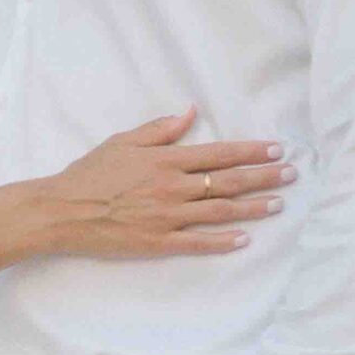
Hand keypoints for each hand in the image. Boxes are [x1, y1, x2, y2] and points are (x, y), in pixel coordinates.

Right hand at [39, 111, 291, 257]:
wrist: (62, 210)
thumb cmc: (90, 173)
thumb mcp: (123, 141)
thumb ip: (160, 129)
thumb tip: (191, 112)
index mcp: (165, 160)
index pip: (219, 154)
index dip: (251, 151)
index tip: (277, 149)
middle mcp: (172, 187)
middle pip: (228, 182)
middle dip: (264, 177)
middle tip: (292, 174)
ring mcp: (167, 217)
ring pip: (220, 211)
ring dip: (253, 208)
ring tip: (279, 203)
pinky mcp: (158, 242)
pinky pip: (198, 242)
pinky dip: (223, 241)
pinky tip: (244, 239)